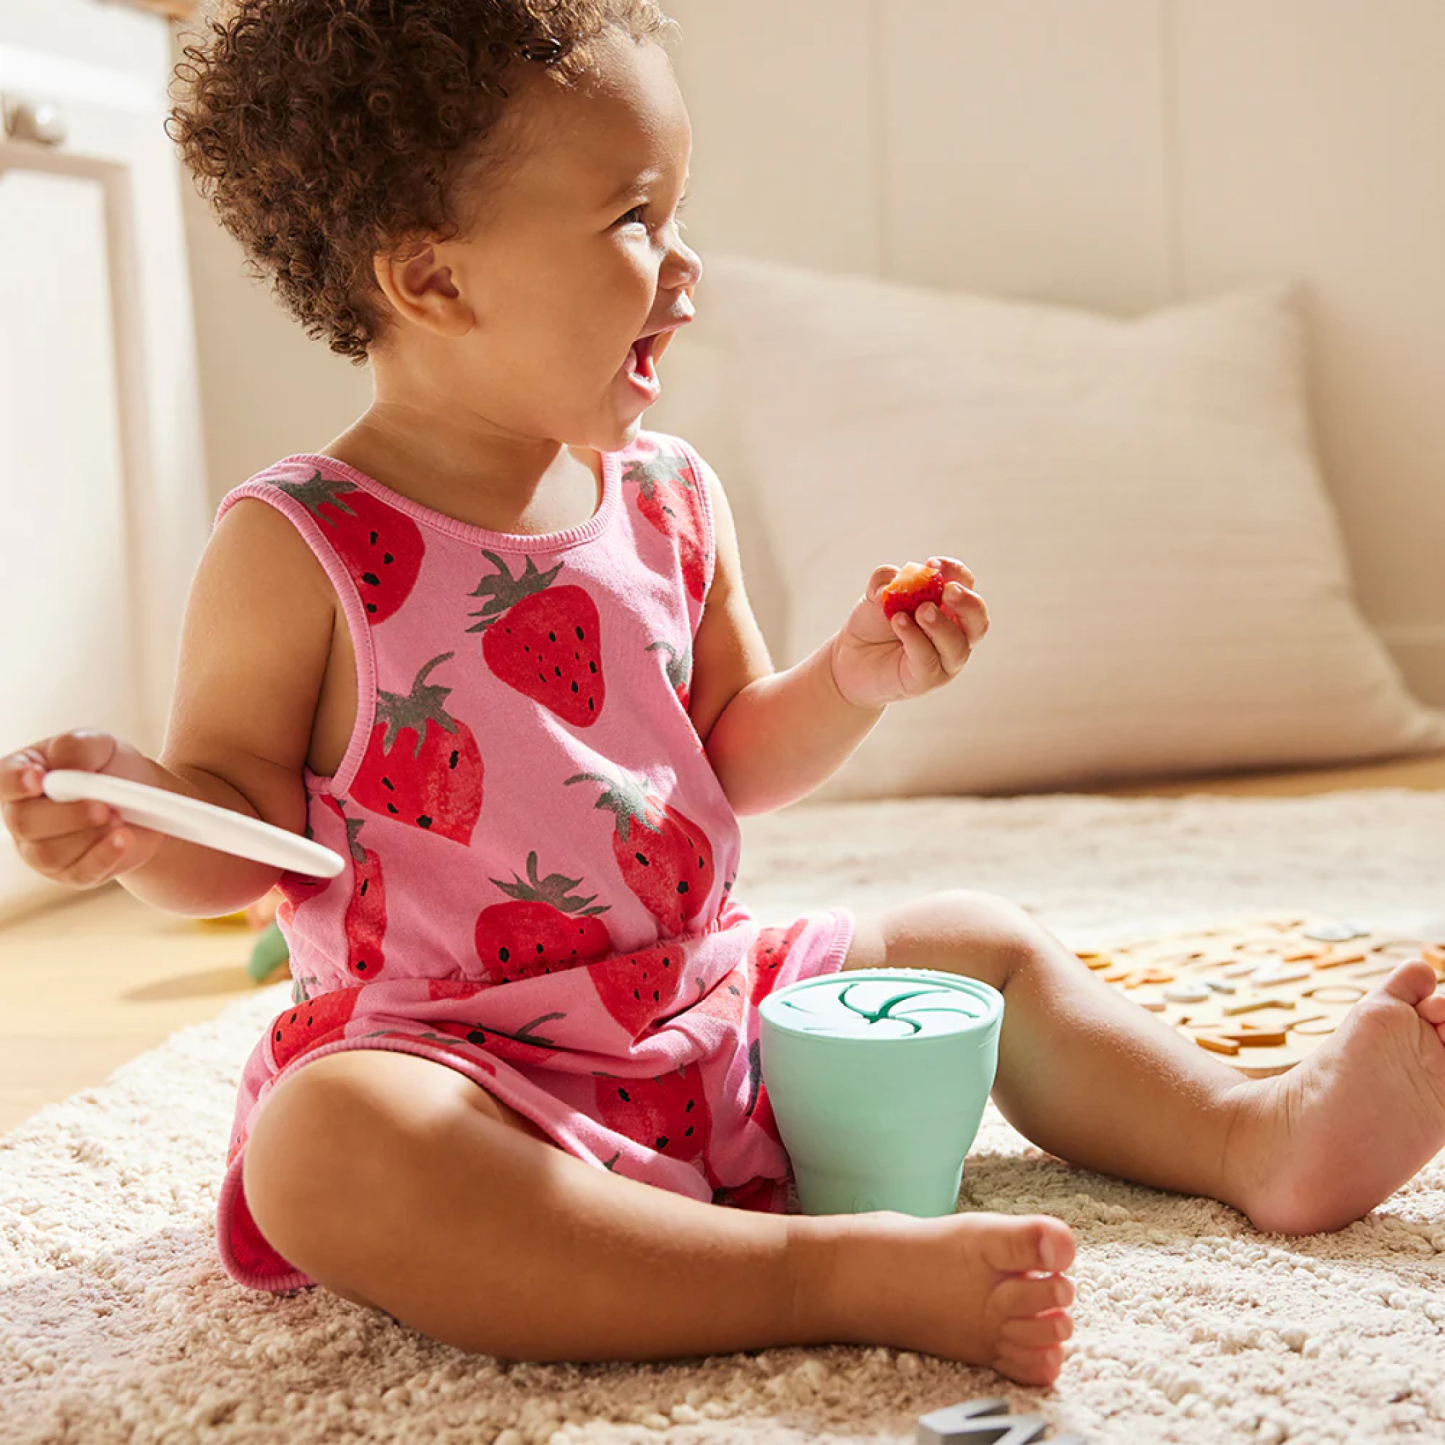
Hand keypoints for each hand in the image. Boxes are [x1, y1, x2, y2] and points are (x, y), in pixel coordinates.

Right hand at [0, 729, 163, 886]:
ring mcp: (42, 849)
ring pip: (49, 853)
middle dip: (66, 815)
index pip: (4, 781)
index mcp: (23, 776)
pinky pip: (80, 872)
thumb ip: (78, 746)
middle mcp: (23, 816)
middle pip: (24, 823)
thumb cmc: (110, 769)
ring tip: (119, 817)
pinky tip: (124, 840)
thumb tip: (67, 761)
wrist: (146, 802)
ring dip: (89, 835)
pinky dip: (105, 856)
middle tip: (102, 807)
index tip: (38, 778)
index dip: (16, 782)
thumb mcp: (100, 745)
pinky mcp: (72, 872)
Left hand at [830, 556, 988, 710]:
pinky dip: (916, 639)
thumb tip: (896, 578)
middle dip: (967, 602)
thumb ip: (886, 580)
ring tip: (918, 611)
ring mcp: (943, 659)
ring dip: (940, 625)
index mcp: (949, 606)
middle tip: (947, 591)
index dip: (955, 572)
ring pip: (957, 645)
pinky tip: (899, 623)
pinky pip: (928, 660)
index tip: (932, 564)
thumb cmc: (873, 624)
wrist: (849, 658)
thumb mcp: (877, 594)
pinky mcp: (926, 679)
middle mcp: (955, 633)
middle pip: (977, 619)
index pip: (966, 585)